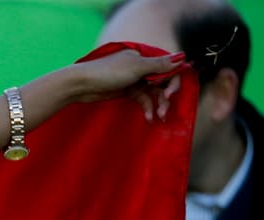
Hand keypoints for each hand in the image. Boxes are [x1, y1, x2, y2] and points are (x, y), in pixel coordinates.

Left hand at [71, 48, 186, 120]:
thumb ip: (159, 65)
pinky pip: (143, 99)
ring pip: (153, 92)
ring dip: (157, 105)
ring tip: (158, 117)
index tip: (170, 94)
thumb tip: (183, 57)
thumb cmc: (108, 72)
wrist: (81, 85)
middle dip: (165, 96)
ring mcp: (135, 79)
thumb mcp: (136, 67)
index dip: (172, 81)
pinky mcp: (128, 91)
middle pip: (163, 82)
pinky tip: (148, 117)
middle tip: (165, 110)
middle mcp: (142, 67)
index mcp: (145, 57)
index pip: (168, 68)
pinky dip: (146, 107)